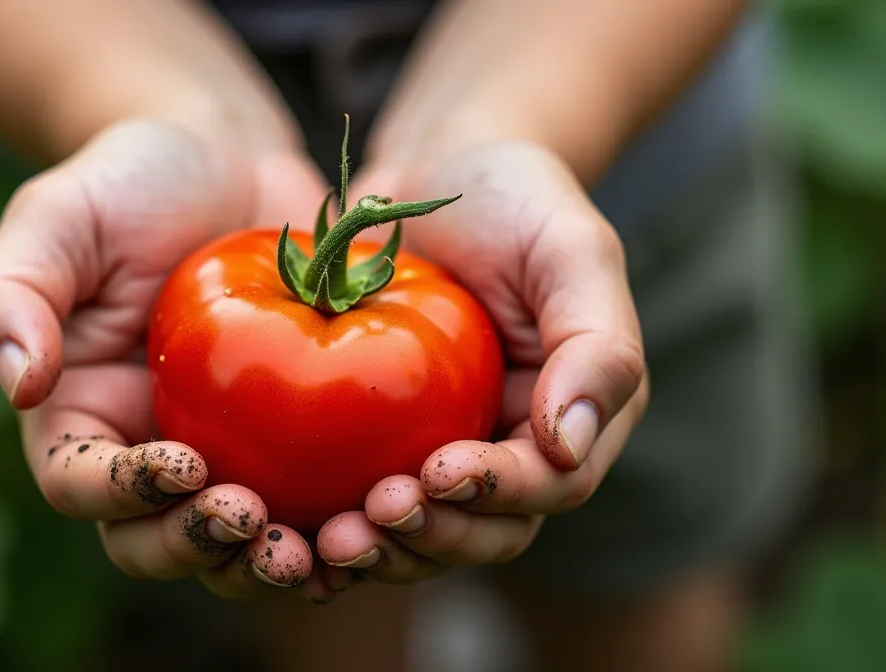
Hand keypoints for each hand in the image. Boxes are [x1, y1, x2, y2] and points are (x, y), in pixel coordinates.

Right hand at [0, 119, 330, 596]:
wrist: (230, 161)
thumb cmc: (131, 182)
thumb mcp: (59, 218)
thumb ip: (12, 292)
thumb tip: (16, 381)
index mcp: (79, 421)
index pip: (83, 488)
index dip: (128, 496)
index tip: (184, 464)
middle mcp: (147, 457)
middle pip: (159, 543)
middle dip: (203, 549)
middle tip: (257, 524)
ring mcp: (228, 458)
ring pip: (241, 548)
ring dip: (276, 562)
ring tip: (325, 542)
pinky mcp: (297, 447)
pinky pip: (315, 504)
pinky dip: (342, 522)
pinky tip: (381, 512)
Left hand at [316, 140, 649, 587]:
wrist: (433, 175)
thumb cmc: (513, 198)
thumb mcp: (570, 248)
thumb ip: (595, 342)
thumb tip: (571, 444)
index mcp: (572, 416)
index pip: (551, 483)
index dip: (499, 493)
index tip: (438, 472)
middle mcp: (513, 450)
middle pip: (486, 531)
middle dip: (434, 537)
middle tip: (371, 519)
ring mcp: (442, 450)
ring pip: (422, 534)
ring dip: (380, 551)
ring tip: (328, 540)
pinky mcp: (378, 444)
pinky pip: (358, 500)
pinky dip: (329, 524)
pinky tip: (290, 525)